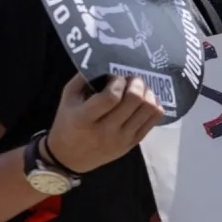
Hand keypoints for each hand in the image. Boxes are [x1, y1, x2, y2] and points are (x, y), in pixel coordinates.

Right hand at [45, 70, 164, 174]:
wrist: (69, 157)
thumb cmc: (67, 124)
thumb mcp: (67, 100)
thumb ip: (82, 80)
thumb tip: (105, 64)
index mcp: (84, 119)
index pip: (111, 97)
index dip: (117, 82)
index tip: (114, 78)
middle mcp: (105, 131)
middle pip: (134, 101)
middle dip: (136, 83)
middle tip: (131, 80)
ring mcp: (122, 139)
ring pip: (149, 110)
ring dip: (148, 93)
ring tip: (140, 89)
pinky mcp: (133, 143)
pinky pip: (154, 121)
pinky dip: (154, 106)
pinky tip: (146, 100)